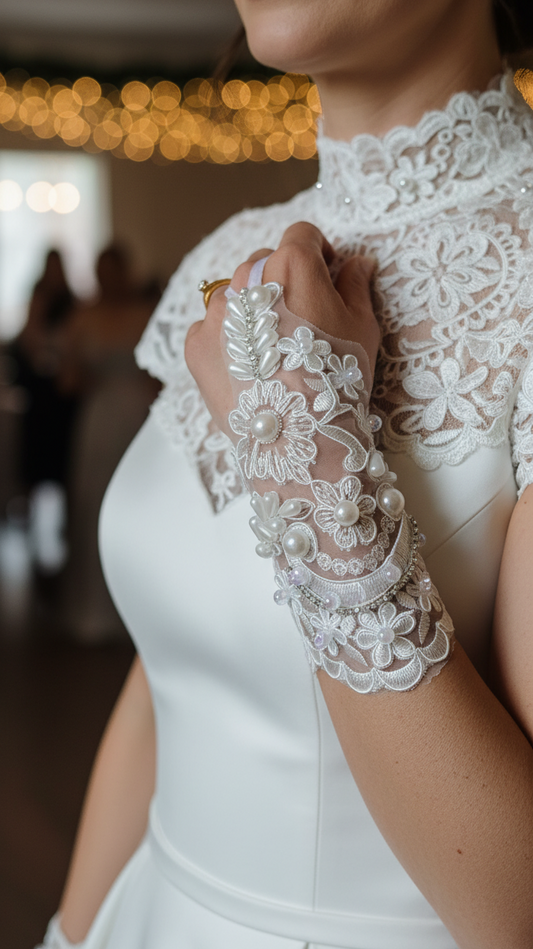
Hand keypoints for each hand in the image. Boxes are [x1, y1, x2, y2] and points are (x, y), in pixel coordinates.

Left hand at [185, 221, 379, 436]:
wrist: (298, 438)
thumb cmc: (337, 379)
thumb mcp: (361, 328)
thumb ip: (355, 286)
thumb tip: (357, 263)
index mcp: (291, 266)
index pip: (302, 235)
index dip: (318, 252)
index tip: (325, 275)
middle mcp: (246, 279)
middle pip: (264, 262)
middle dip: (283, 281)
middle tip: (300, 319)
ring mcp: (216, 313)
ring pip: (235, 294)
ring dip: (252, 309)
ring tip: (272, 350)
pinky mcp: (196, 344)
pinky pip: (212, 328)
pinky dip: (228, 340)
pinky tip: (250, 369)